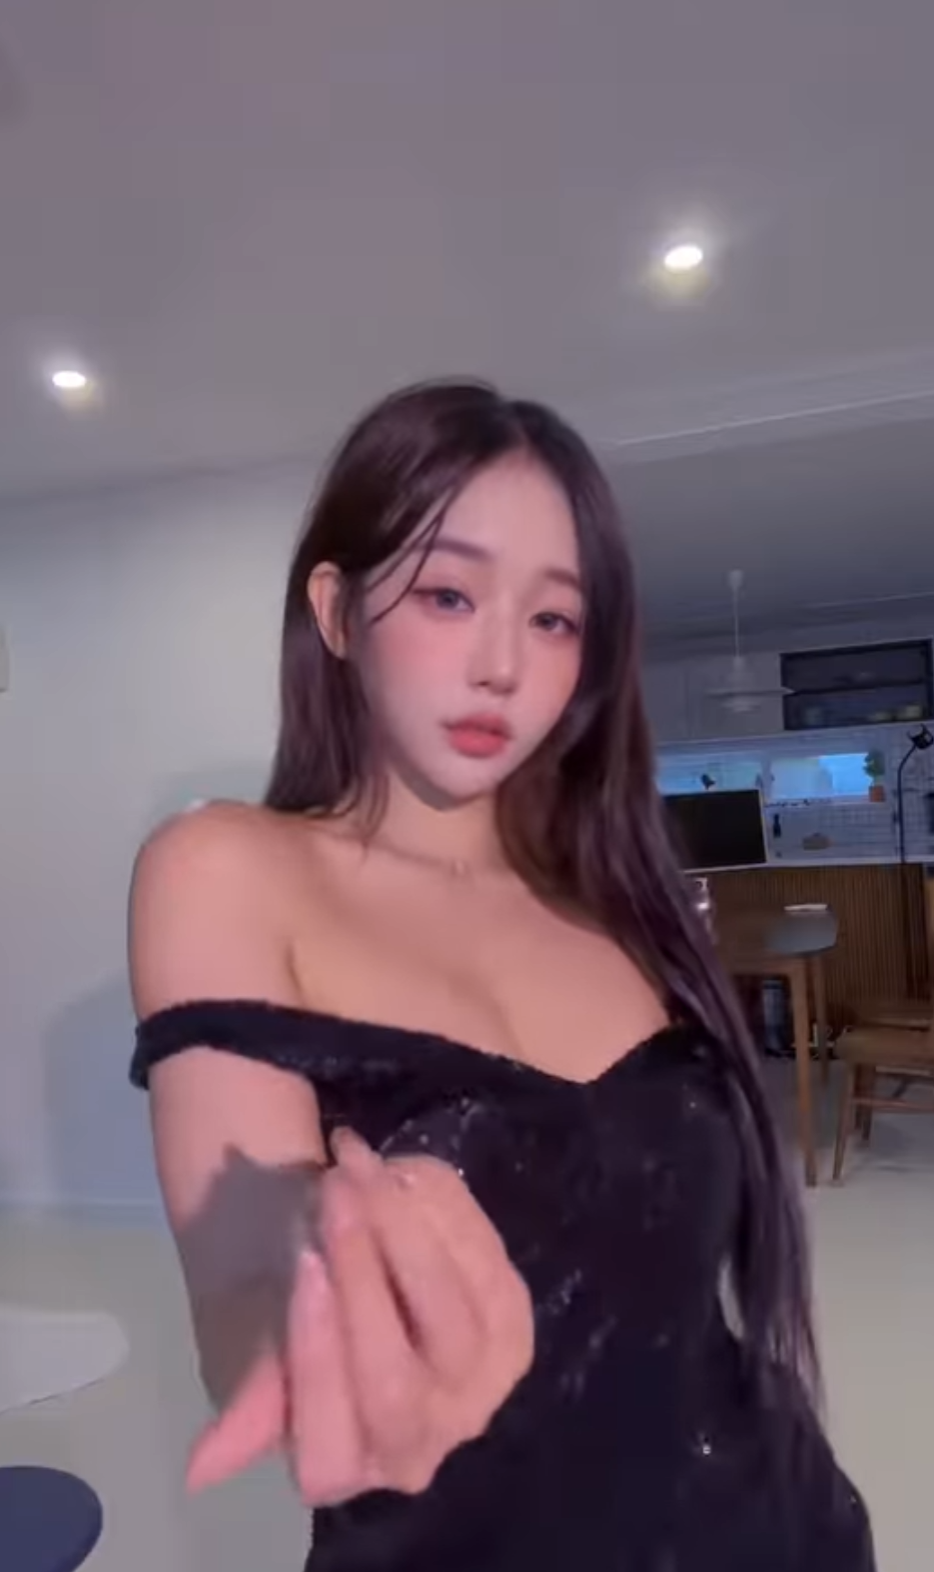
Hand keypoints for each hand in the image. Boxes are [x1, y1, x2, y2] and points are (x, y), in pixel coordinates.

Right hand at [187, 1133, 534, 1502]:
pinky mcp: (512, 1323)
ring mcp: (476, 1388)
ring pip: (448, 1312)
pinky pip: (482, 1261)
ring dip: (401, 1225)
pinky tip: (397, 1167)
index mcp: (340, 1465)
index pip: (327, 1440)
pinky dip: (438, 1207)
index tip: (304, 1265)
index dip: (318, 1356)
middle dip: (363, 1274)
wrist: (331, 1261)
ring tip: (355, 1164)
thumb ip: (250, 1395)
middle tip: (333, 1191)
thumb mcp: (254, 1340)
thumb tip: (203, 1469)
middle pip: (394, 1380)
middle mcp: (419, 1447)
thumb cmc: (279, 1302)